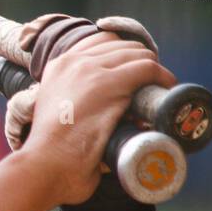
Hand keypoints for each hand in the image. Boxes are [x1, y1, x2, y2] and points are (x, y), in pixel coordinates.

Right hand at [18, 32, 176, 206]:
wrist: (44, 166)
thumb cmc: (50, 156)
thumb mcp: (55, 116)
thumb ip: (74, 104)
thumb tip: (106, 113)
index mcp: (58, 68)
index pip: (100, 43)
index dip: (123, 56)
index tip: (134, 74)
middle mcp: (74, 63)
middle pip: (122, 45)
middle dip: (140, 62)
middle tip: (150, 85)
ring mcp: (91, 71)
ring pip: (138, 54)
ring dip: (153, 71)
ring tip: (159, 91)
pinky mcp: (110, 85)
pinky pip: (148, 68)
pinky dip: (163, 78)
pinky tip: (167, 90)